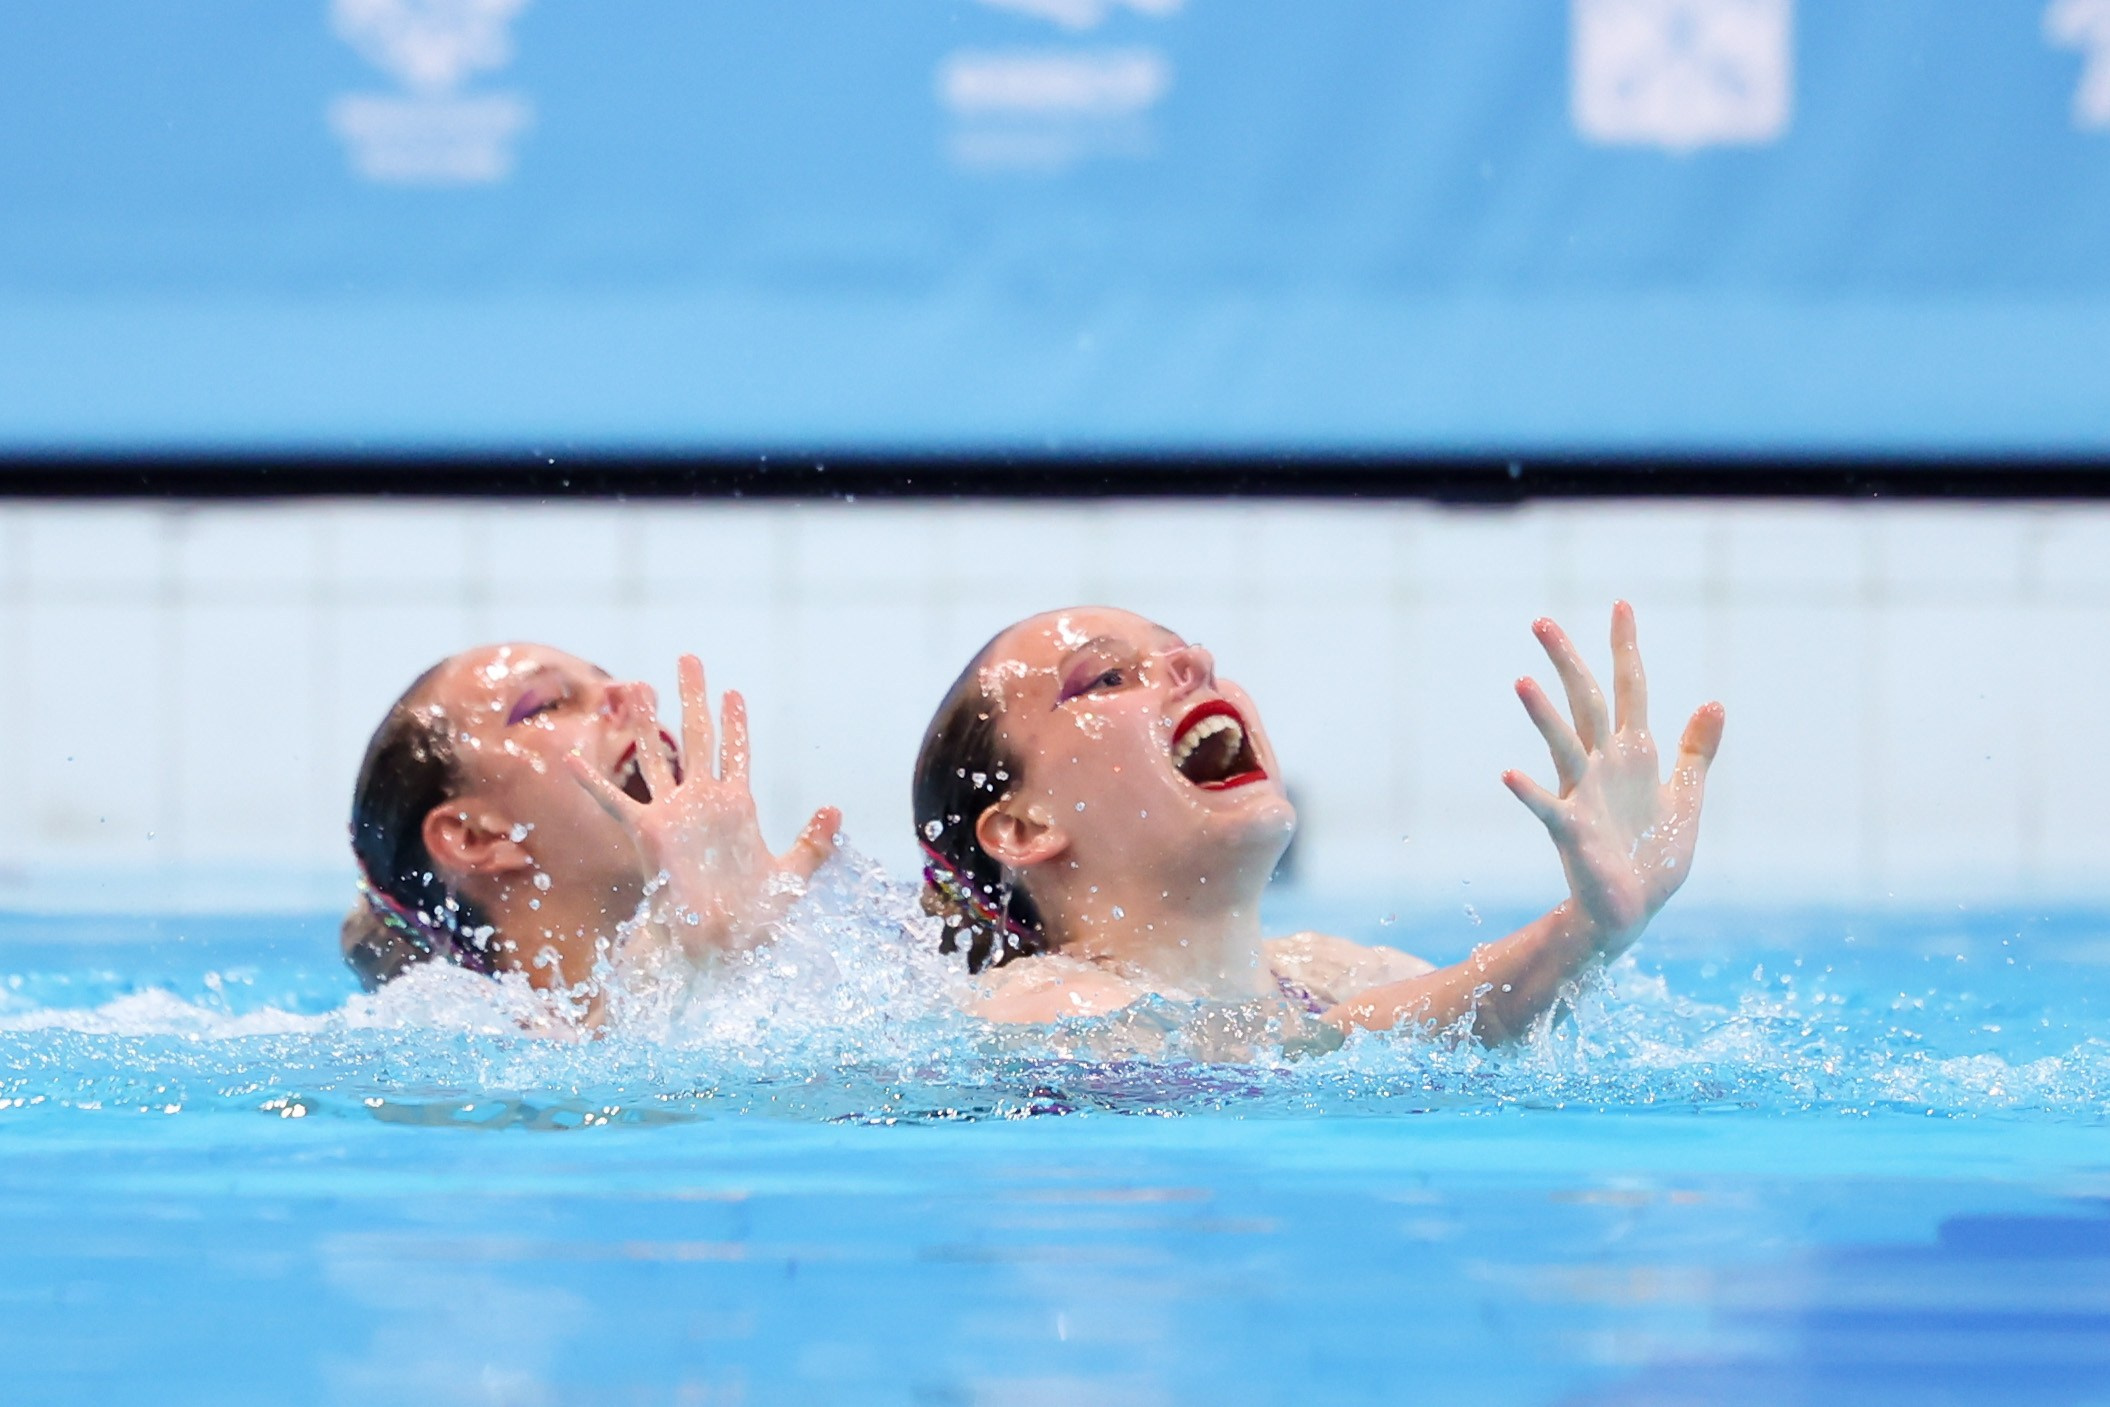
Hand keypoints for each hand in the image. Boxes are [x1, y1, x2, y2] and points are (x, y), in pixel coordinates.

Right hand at [567, 655, 839, 960]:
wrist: (723, 946)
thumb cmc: (756, 919)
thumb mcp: (793, 875)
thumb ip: (814, 842)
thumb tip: (835, 808)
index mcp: (736, 808)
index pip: (735, 753)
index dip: (735, 723)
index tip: (734, 691)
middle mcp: (703, 805)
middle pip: (696, 738)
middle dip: (694, 697)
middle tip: (689, 657)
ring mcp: (675, 816)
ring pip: (657, 756)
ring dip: (646, 721)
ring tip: (638, 685)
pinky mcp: (650, 835)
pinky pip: (616, 803)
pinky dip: (593, 783)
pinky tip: (570, 762)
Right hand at [1502, 602, 1722, 957]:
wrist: (1633, 910)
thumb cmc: (1654, 856)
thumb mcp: (1686, 798)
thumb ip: (1696, 752)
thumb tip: (1714, 702)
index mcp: (1634, 754)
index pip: (1630, 689)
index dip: (1626, 649)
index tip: (1622, 605)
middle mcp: (1603, 765)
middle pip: (1585, 702)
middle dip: (1567, 662)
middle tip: (1541, 621)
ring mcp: (1584, 795)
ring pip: (1563, 744)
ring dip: (1544, 715)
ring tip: (1524, 681)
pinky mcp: (1572, 832)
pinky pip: (1548, 807)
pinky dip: (1529, 791)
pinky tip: (1508, 773)